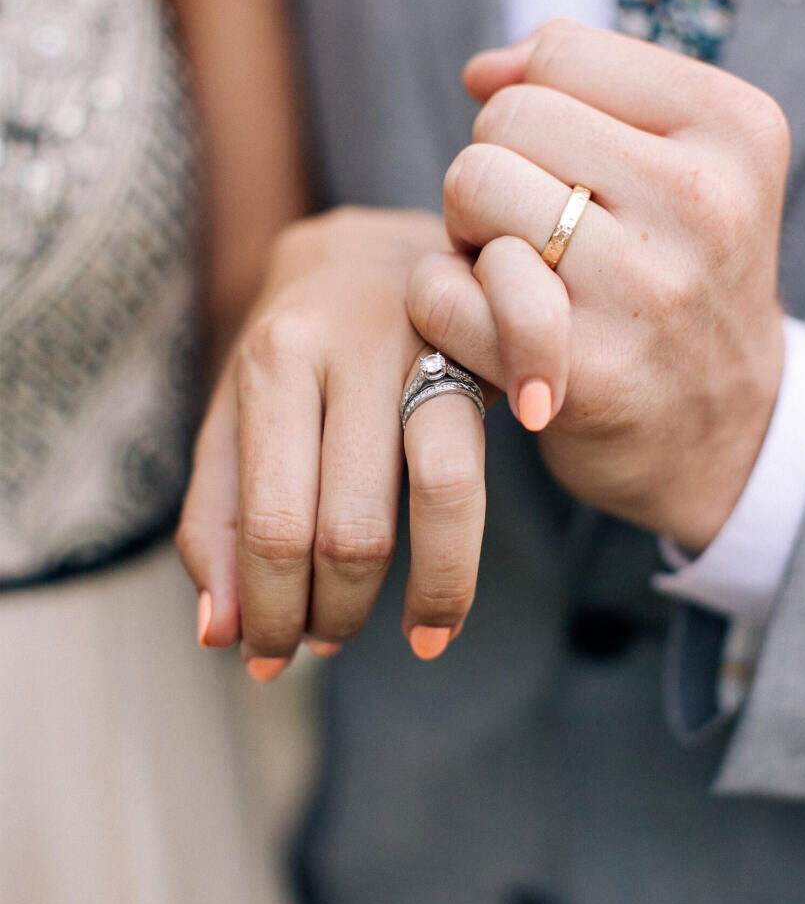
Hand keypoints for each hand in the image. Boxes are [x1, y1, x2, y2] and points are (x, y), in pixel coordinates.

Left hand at [176, 208, 485, 675]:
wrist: (379, 248)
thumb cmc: (297, 346)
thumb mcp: (235, 414)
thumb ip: (215, 514)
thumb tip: (217, 632)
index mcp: (273, 356)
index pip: (270, 520)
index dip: (268, 610)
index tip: (264, 655)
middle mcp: (350, 343)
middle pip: (351, 526)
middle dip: (333, 614)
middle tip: (319, 645)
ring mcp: (431, 343)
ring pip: (437, 494)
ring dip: (421, 596)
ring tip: (401, 638)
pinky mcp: (490, 358)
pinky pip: (484, 474)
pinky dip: (462, 564)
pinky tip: (440, 615)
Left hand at [406, 20, 787, 552]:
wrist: (722, 428)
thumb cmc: (676, 277)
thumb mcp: (683, 163)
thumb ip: (584, 88)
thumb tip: (481, 71)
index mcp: (733, 129)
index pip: (560, 53)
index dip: (534, 110)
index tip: (567, 170)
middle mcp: (701, 203)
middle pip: (506, 119)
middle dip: (495, 171)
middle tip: (531, 232)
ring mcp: (644, 289)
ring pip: (470, 185)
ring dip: (467, 233)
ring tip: (515, 273)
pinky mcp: (584, 371)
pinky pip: (441, 287)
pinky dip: (441, 303)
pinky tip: (487, 330)